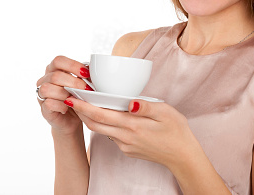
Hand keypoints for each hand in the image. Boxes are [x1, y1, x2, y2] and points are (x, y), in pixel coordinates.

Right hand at [37, 56, 92, 134]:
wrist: (72, 120)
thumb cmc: (78, 97)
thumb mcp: (82, 84)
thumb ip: (84, 75)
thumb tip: (95, 70)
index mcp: (54, 69)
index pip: (59, 60)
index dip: (73, 65)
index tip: (87, 73)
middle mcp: (45, 80)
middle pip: (55, 76)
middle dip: (74, 82)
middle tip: (87, 89)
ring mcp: (41, 94)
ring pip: (47, 88)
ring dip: (66, 93)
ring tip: (77, 98)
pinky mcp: (43, 109)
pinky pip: (48, 103)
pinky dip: (61, 105)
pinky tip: (69, 106)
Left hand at [66, 98, 200, 169]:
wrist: (182, 156)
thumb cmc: (176, 131)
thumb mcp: (166, 113)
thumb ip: (146, 106)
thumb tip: (130, 102)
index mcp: (132, 126)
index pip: (100, 115)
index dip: (83, 107)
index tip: (71, 98)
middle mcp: (125, 138)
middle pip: (94, 124)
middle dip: (80, 111)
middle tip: (71, 98)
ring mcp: (125, 145)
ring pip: (101, 130)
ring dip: (90, 118)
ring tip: (84, 104)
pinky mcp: (127, 149)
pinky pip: (111, 135)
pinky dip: (103, 124)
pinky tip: (106, 115)